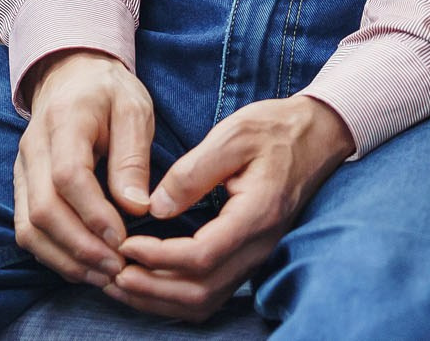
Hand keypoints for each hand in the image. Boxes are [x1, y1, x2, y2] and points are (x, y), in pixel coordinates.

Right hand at [14, 50, 156, 285]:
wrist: (71, 75)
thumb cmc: (108, 92)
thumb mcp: (134, 110)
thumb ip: (133, 158)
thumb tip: (136, 208)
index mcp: (64, 120)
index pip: (68, 176)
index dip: (94, 214)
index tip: (124, 238)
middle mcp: (33, 147)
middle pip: (43, 209)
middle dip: (81, 247)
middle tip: (118, 267)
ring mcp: (22, 169)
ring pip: (29, 227)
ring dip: (65, 259)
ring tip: (103, 276)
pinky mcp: (22, 187)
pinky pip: (27, 230)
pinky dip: (53, 255)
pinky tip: (84, 267)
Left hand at [106, 95, 354, 320]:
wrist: (316, 136)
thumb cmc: (274, 129)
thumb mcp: (233, 134)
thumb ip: (193, 172)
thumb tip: (156, 208)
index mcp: (256, 215)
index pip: (203, 256)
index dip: (159, 258)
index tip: (126, 243)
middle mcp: (259, 246)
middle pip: (201, 292)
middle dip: (152, 289)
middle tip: (112, 273)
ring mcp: (256, 256)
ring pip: (206, 300)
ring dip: (160, 299)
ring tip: (121, 283)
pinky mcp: (248, 256)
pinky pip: (212, 292)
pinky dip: (176, 296)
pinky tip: (148, 282)